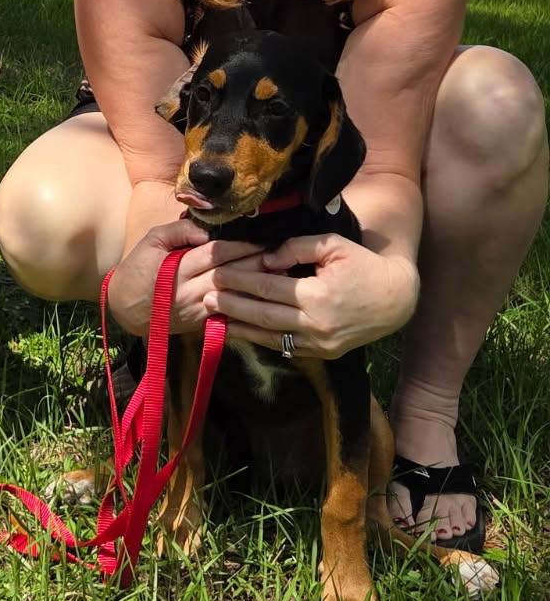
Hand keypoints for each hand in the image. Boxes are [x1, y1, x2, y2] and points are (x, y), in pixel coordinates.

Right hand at [106, 220, 265, 336]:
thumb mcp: (149, 242)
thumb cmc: (137, 271)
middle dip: (257, 265)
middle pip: (231, 275)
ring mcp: (198, 310)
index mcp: (178, 268)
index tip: (262, 239)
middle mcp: (191, 291)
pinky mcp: (201, 323)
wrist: (124, 310)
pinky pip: (229, 315)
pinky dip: (247, 306)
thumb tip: (204, 231)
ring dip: (257, 287)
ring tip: (280, 276)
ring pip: (234, 296)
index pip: (216, 254)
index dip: (241, 246)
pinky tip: (264, 300)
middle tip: (282, 255)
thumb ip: (176, 232)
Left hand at [202, 236, 419, 357]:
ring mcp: (319, 343)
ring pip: (271, 336)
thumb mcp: (333, 246)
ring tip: (214, 319)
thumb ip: (296, 248)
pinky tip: (241, 332)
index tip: (217, 274)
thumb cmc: (363, 266)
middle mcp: (316, 324)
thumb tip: (265, 258)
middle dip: (232, 307)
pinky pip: (285, 346)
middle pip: (264, 315)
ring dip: (241, 328)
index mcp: (318, 295)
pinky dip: (261, 339)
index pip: (269, 288)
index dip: (241, 281)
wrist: (395, 301)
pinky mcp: (322, 354)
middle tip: (205, 298)